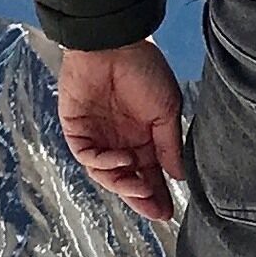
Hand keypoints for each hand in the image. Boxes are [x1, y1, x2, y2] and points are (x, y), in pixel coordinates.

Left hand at [56, 41, 187, 222]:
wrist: (115, 43)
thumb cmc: (144, 69)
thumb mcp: (166, 110)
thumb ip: (169, 145)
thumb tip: (178, 177)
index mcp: (143, 137)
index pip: (149, 174)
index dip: (157, 194)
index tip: (168, 213)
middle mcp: (120, 140)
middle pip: (127, 179)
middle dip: (140, 197)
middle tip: (155, 211)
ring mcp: (98, 136)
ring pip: (106, 174)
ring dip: (123, 183)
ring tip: (140, 185)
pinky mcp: (77, 129)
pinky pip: (87, 156)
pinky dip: (104, 163)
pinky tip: (123, 160)